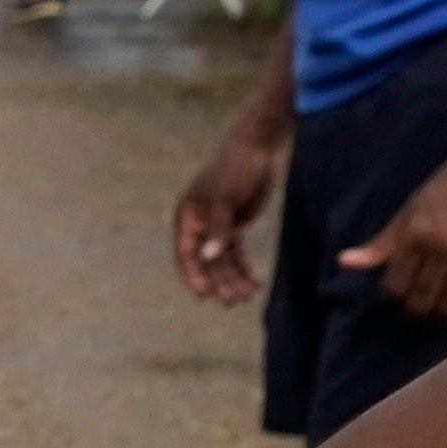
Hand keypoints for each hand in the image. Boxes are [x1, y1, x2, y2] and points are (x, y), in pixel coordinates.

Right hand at [171, 100, 288, 306]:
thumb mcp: (226, 198)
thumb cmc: (237, 167)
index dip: (193, 275)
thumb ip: (218, 229)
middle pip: (206, 261)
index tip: (204, 295)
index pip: (186, 253)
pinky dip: (246, 267)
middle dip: (219, 282)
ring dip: (234, 279)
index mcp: (187, 216)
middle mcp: (199, 224)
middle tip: (231, 302)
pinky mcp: (236, 225)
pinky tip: (256, 282)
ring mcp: (217, 226)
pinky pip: (238, 253)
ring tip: (246, 296)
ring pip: (223, 260)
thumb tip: (209, 258)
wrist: (260, 145)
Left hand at [338, 143, 446, 324]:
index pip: (395, 286)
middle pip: (422, 300)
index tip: (392, 303)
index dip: (390, 301)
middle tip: (413, 317)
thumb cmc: (446, 187)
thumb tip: (343, 263)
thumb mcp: (408, 211)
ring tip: (436, 317)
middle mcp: (442, 248)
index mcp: (416, 236)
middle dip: (414, 314)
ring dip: (441, 316)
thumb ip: (380, 243)